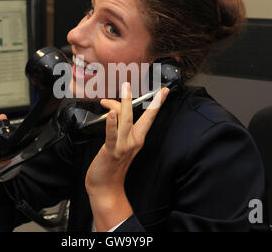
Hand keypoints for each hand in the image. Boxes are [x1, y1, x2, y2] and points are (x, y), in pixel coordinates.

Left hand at [85, 83, 169, 229]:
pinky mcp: (112, 151)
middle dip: (140, 99)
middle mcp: (133, 141)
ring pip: (126, 120)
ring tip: (124, 90)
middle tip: (130, 83)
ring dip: (124, 103)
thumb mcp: (118, 143)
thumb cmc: (111, 166)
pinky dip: (112, 123)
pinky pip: (112, 135)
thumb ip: (118, 127)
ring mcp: (124, 146)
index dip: (157, 103)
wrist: (106, 187)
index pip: (149, 117)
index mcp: (137, 139)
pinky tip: (111, 113)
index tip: (164, 91)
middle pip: (139, 116)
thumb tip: (114, 111)